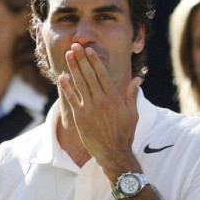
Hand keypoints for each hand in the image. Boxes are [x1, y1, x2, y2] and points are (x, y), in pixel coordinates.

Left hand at [58, 43, 139, 168]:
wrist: (114, 153)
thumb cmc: (124, 134)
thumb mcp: (133, 114)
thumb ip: (132, 95)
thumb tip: (137, 80)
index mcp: (114, 98)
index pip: (102, 74)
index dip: (94, 61)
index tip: (88, 50)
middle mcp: (102, 100)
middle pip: (89, 75)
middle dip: (81, 59)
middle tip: (75, 46)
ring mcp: (90, 108)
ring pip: (80, 84)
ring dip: (73, 68)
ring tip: (68, 56)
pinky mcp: (80, 117)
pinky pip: (72, 99)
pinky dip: (66, 88)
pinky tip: (62, 77)